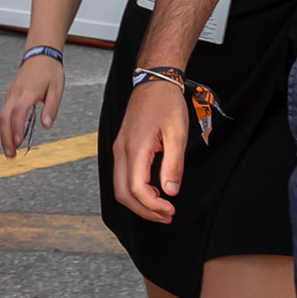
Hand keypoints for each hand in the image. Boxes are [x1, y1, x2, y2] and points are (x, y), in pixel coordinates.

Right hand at [0, 54, 65, 156]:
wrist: (40, 54)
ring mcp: (11, 94)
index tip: (18, 143)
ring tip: (9, 149)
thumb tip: (46, 125)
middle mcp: (15, 94)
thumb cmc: (49, 70)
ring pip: (2, 116)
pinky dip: (5, 126)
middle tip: (10, 154)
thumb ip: (51, 108)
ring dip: (4, 134)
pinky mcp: (11, 95)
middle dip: (5, 138)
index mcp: (27, 93)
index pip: (18, 114)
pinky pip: (4, 112)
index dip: (16, 129)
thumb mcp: (56, 89)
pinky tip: (10, 135)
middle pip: (4, 118)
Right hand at [112, 80, 187, 222]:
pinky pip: (121, 176)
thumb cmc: (166, 104)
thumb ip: (173, 164)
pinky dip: (134, 190)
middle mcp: (121, 150)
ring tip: (161, 208)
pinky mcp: (122, 146)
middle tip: (167, 215)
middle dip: (144, 210)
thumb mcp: (177, 133)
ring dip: (138, 202)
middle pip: (123, 193)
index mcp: (135, 148)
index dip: (153, 206)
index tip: (171, 210)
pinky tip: (152, 192)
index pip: (137, 189)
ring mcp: (119, 148)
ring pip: (119, 186)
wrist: (153, 82)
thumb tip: (170, 191)